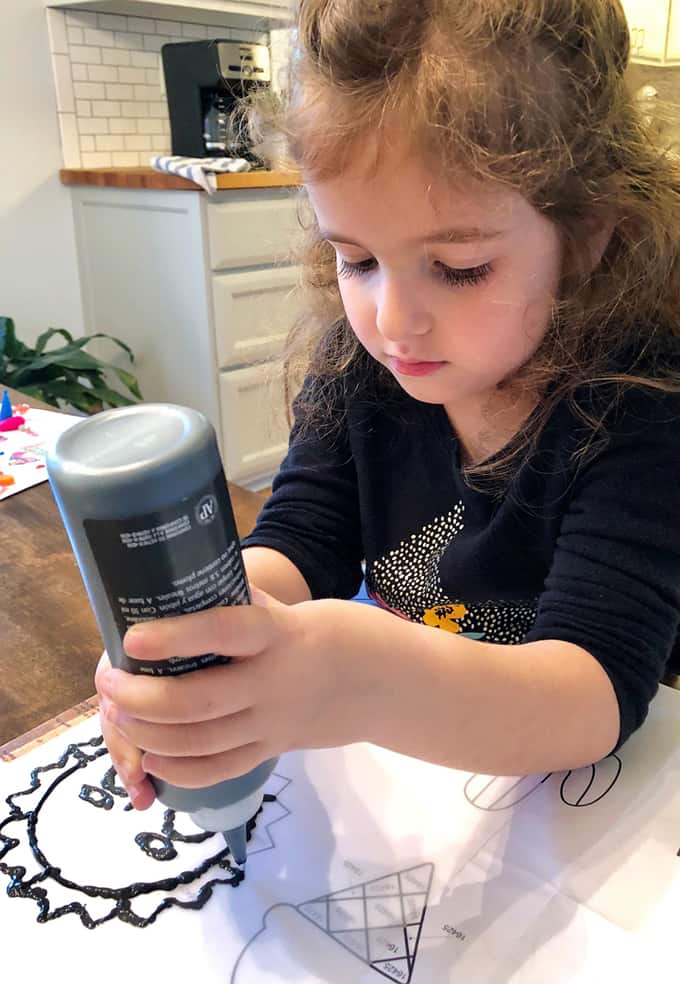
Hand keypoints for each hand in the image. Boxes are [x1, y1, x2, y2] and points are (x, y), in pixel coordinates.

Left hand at [96, 589, 387, 808]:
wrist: (389, 684)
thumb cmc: (338, 632)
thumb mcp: (296, 608)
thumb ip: (245, 604)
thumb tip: (190, 583)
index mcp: (280, 636)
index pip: (224, 635)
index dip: (175, 637)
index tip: (132, 637)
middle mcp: (275, 684)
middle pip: (200, 701)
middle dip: (143, 697)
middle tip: (109, 682)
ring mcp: (274, 724)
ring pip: (202, 741)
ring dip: (151, 733)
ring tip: (120, 713)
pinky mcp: (274, 750)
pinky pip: (221, 769)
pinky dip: (180, 768)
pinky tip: (151, 755)